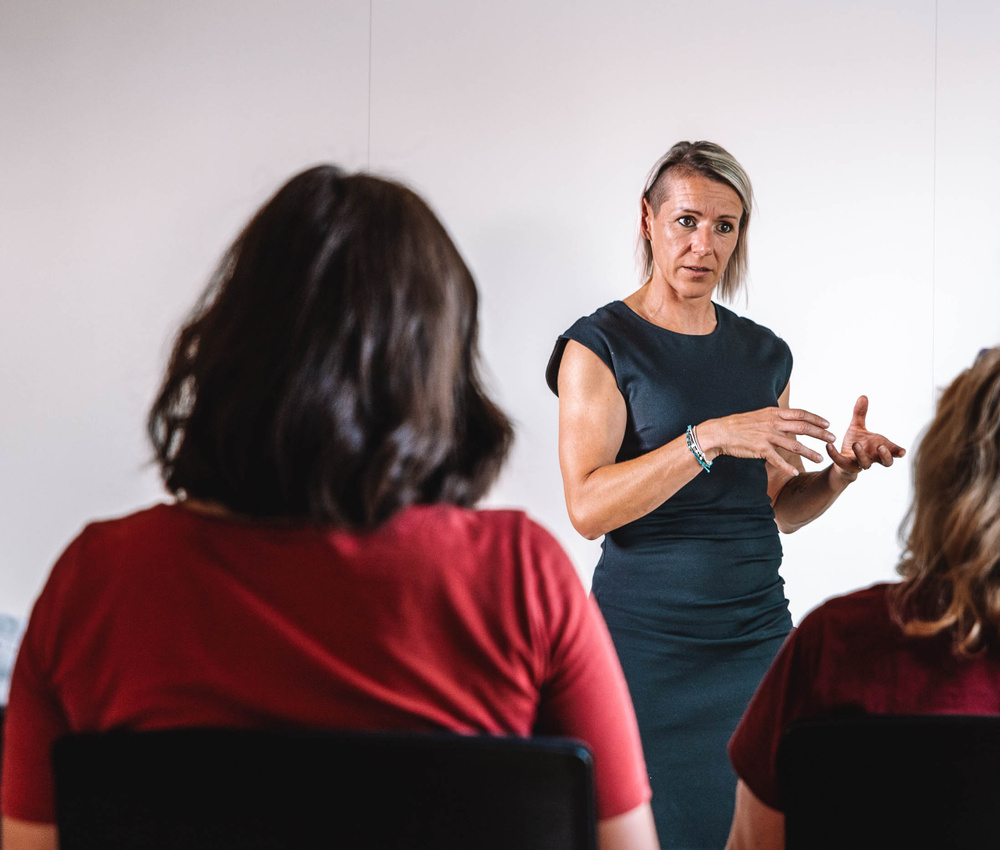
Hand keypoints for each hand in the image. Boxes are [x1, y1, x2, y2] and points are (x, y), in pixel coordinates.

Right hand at [699, 407, 835, 476]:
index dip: (816, 419)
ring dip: (810, 453)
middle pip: (803, 428)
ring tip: (820, 459)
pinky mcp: (760, 449)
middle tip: (832, 439)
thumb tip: (787, 420)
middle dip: (820, 434)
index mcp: (773, 413)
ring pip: (794, 445)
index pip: (800, 414)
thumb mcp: (759, 415)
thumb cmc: (738, 425)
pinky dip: (787, 467)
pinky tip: (795, 472)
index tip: (827, 423)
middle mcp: (773, 423)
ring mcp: (767, 436)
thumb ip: (774, 418)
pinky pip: (777, 460)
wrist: (720, 432)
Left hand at [826, 395, 905, 477]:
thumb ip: (860, 414)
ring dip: (861, 455)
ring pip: (865, 464)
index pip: (893, 453)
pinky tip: (828, 445)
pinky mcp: (845, 466)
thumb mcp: (857, 427)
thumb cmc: (855, 443)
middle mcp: (873, 458)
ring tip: (856, 444)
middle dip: (885, 456)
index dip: (898, 452)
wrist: (842, 458)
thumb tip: (863, 396)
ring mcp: (860, 464)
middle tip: (880, 447)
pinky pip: (840, 462)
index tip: (901, 452)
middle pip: (886, 462)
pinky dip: (833, 454)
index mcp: (879, 449)